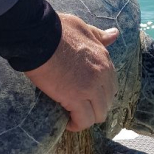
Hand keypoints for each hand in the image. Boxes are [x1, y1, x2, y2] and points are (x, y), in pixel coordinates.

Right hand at [25, 14, 117, 131]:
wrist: (39, 37)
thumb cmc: (56, 30)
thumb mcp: (83, 28)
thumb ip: (99, 35)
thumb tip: (114, 34)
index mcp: (104, 59)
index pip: (111, 84)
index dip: (99, 93)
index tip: (86, 95)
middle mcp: (102, 75)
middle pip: (107, 102)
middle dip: (94, 106)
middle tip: (79, 107)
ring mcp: (91, 88)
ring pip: (98, 114)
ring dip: (87, 117)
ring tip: (73, 117)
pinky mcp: (76, 99)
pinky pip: (83, 121)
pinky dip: (77, 125)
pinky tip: (68, 124)